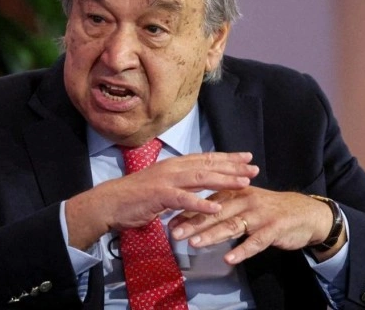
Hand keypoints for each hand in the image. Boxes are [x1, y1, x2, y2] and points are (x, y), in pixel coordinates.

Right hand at [65, 152, 258, 248]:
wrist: (110, 202)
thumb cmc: (136, 196)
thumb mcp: (163, 185)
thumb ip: (181, 183)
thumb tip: (198, 183)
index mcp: (174, 164)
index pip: (206, 158)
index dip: (228, 157)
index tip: (247, 157)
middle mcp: (173, 168)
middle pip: (209, 164)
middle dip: (233, 166)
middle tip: (254, 168)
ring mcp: (166, 180)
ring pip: (201, 178)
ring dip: (224, 180)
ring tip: (244, 183)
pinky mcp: (159, 196)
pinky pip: (184, 199)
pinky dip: (201, 203)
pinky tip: (216, 207)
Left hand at [168, 188, 342, 263]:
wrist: (305, 213)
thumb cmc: (269, 209)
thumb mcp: (245, 202)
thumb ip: (222, 206)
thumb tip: (195, 214)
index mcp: (236, 193)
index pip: (208, 201)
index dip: (188, 210)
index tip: (169, 220)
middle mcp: (246, 200)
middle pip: (216, 212)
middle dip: (193, 223)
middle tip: (173, 232)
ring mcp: (260, 215)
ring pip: (232, 225)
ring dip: (212, 235)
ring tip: (194, 244)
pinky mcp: (274, 228)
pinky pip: (255, 242)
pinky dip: (242, 250)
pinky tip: (229, 259)